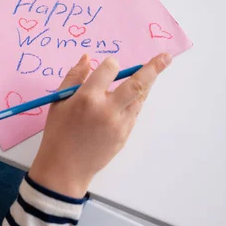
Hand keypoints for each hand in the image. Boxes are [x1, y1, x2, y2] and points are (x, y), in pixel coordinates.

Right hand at [30, 53, 170, 197]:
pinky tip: (132, 95)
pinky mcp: (125, 135)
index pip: (109, 70)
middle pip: (136, 84)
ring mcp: (119, 124)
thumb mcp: (59, 100)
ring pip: (139, 98)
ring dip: (147, 84)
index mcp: (87, 98)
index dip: (111, 64)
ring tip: (155, 69)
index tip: (110, 64)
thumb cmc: (59, 132)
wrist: (65, 168)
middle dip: (153, 69)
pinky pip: (134, 112)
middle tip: (166, 57)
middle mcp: (107, 109)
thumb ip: (74, 76)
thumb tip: (88, 57)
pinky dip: (135, 101)